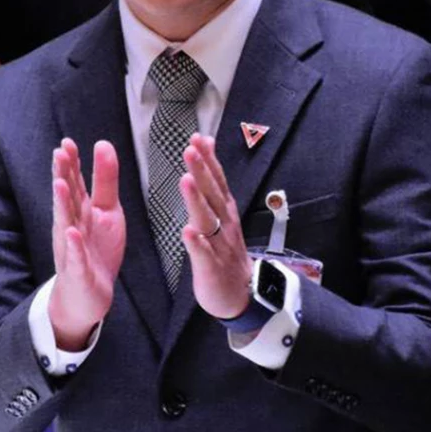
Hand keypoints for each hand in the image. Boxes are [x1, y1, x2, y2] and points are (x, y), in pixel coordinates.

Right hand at [48, 138, 125, 348]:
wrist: (88, 295)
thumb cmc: (96, 249)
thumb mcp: (107, 211)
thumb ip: (104, 180)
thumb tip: (103, 143)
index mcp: (79, 210)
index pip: (73, 183)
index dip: (70, 163)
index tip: (68, 143)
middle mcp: (71, 225)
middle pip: (66, 198)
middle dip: (63, 175)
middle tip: (59, 153)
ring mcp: (72, 247)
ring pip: (65, 223)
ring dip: (62, 204)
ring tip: (60, 184)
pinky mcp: (78, 270)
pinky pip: (75, 257)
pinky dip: (74, 245)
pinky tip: (72, 232)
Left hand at [179, 134, 252, 319]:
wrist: (243, 293)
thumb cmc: (227, 249)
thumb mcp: (223, 209)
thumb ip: (213, 177)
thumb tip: (207, 143)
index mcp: (224, 210)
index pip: (216, 179)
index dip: (208, 159)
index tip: (198, 138)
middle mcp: (224, 223)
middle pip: (212, 194)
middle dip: (202, 170)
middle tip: (191, 150)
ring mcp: (219, 245)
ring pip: (208, 220)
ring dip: (197, 200)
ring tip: (187, 180)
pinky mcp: (212, 267)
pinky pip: (204, 254)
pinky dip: (197, 243)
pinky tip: (188, 232)